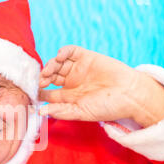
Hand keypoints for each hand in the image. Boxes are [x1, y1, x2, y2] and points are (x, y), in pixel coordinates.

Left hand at [38, 45, 163, 127]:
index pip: (46, 93)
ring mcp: (78, 69)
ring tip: (49, 71)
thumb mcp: (81, 112)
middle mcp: (70, 83)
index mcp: (67, 97)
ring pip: (57, 64)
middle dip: (42, 78)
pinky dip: (63, 52)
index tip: (33, 92)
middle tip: (41, 81)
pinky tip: (60, 57)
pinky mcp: (86, 57)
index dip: (38, 92)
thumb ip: (61, 111)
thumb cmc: (108, 108)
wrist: (131, 94)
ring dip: (50, 65)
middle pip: (49, 77)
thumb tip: (39, 112)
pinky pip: (70, 51)